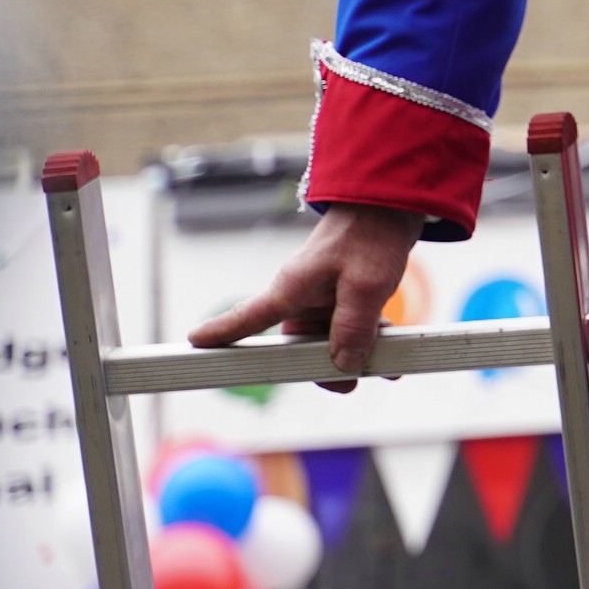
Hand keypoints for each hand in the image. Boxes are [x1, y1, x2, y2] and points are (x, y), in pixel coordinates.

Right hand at [188, 203, 421, 382]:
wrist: (393, 205)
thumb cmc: (370, 235)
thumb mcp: (366, 284)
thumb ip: (353, 325)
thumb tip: (342, 364)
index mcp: (292, 288)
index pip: (248, 317)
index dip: (221, 334)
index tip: (194, 344)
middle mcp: (302, 295)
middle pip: (296, 344)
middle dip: (319, 366)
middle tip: (347, 384)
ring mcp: (323, 296)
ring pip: (328, 339)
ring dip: (353, 354)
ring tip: (384, 367)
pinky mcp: (344, 295)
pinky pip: (350, 327)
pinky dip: (369, 339)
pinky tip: (394, 350)